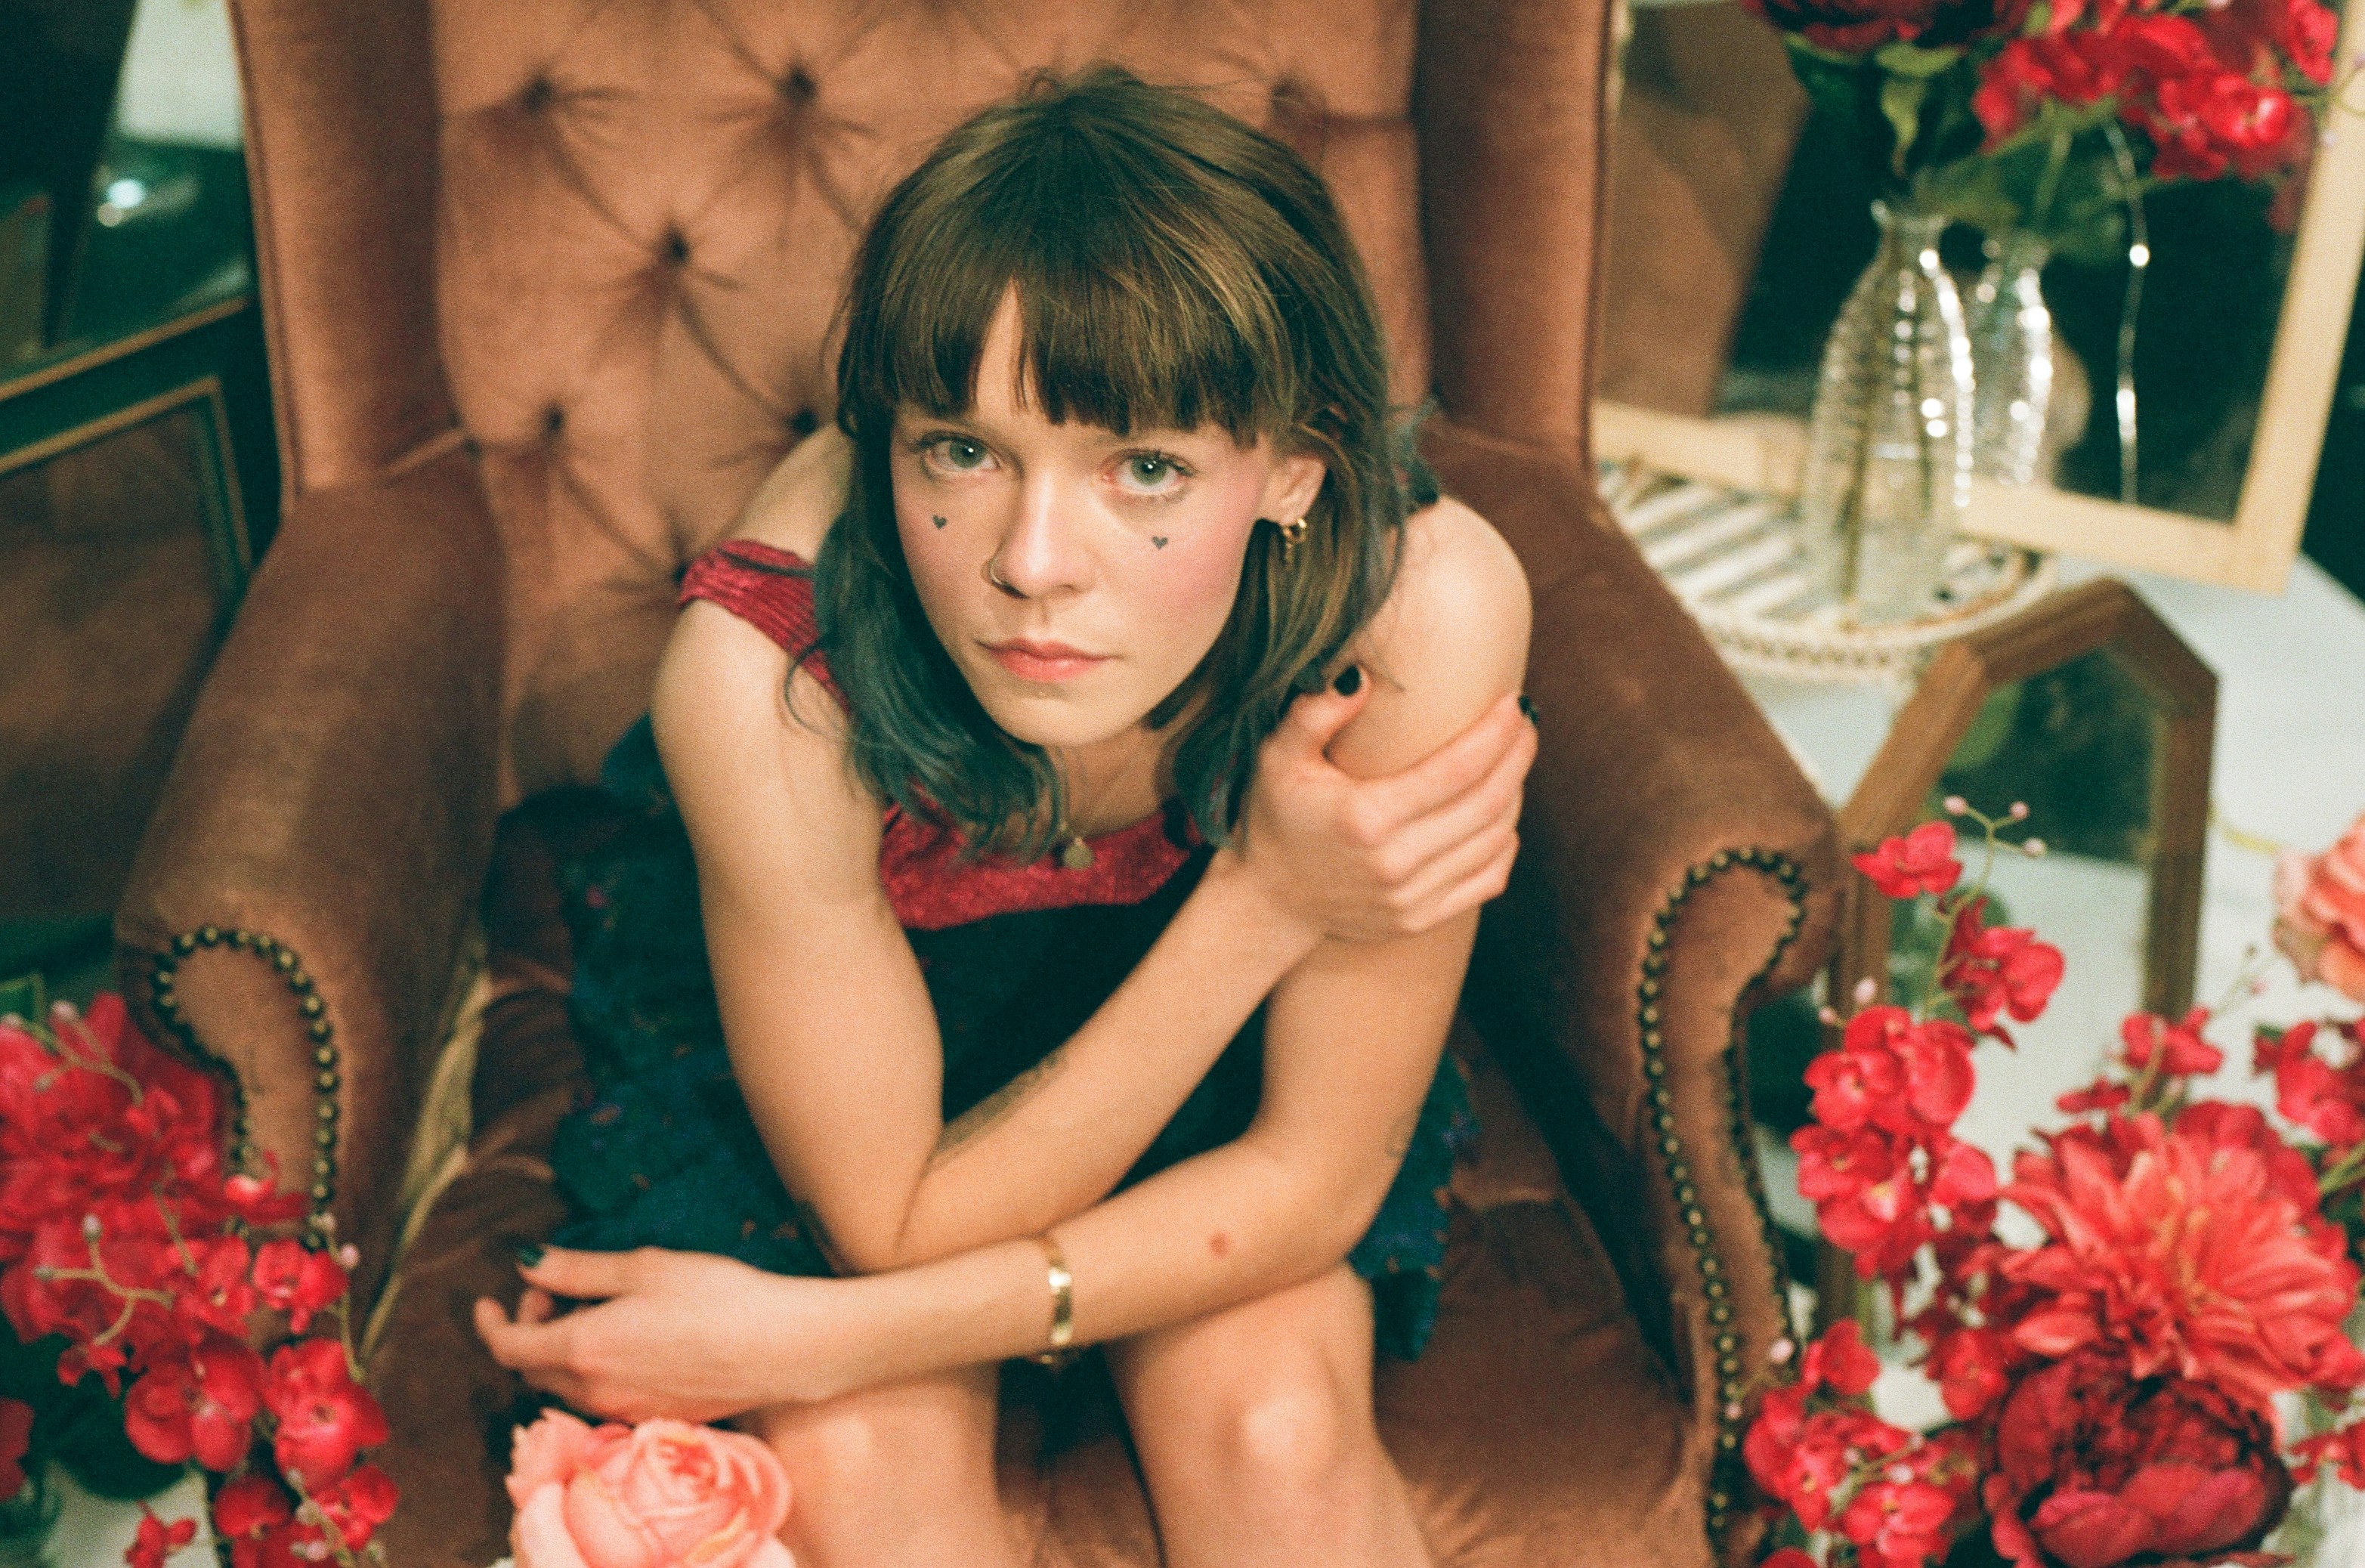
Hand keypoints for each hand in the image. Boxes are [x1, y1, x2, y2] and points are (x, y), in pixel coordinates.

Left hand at [474, 1247, 852, 1422]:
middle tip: (555, 1293)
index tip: (487, 1299)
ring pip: (566, 1388)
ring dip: (560, 1353)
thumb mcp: (643, 1268)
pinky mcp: (655, 1417)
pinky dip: (592, 1370)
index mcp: (582, 1349)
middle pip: (531, 1372)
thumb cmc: (716, 1297)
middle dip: (529, 1331)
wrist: (782, 1347)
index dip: (490, 1323)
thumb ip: (576, 1271)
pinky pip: (601, 1398)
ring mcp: (625, 1410)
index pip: (508, 1348)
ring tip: (593, 1311)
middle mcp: (594, 1390)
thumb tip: (526, 1265)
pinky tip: (629, 1341)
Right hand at [1226, 679, 1534, 945]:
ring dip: (1515, 794)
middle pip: (1486, 804)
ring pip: (1494, 840)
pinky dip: (1505, 843)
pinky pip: (1488, 879)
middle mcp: (1394, 864)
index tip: (1515, 703)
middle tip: (1527, 721)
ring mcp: (1410, 899)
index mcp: (1365, 818)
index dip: (1496, 734)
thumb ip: (1312, 713)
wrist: (1266, 900)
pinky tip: (1502, 813)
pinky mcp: (1419, 921)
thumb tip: (1359, 676)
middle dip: (1518, 756)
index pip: (1457, 771)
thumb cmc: (1274, 816)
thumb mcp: (1276, 757)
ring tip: (1514, 759)